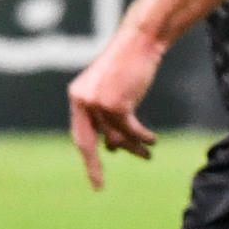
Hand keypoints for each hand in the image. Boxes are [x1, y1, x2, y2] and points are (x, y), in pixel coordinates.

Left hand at [66, 23, 165, 190]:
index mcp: (77, 97)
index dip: (86, 157)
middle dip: (93, 166)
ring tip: (147, 154)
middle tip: (98, 186)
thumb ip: (107, 118)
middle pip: (87, 143)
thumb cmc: (129, 66)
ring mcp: (96, 102)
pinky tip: (152, 140)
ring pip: (116, 136)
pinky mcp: (115, 103)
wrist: (140, 42)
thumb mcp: (114, 94)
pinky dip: (143, 137)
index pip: (79, 134)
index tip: (93, 179)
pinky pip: (130, 130)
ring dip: (133, 147)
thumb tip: (110, 148)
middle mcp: (81, 100)